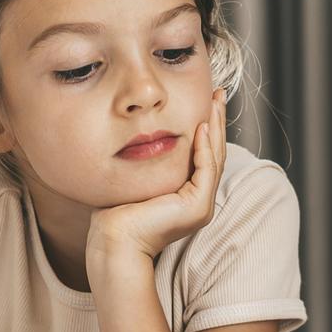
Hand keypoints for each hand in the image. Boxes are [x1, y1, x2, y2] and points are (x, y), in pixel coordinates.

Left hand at [86, 88, 227, 261]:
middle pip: (214, 152)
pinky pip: (206, 169)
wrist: (113, 238)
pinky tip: (201, 125)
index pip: (202, 154)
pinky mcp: (197, 207)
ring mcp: (201, 205)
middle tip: (218, 93)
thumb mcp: (136, 176)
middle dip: (216, 121)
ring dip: (216, 127)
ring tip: (215, 101)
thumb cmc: (116, 211)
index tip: (204, 100)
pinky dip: (205, 146)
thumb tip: (141, 132)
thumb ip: (147, 158)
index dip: (206, 126)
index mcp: (186, 195)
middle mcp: (198, 200)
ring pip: (214, 157)